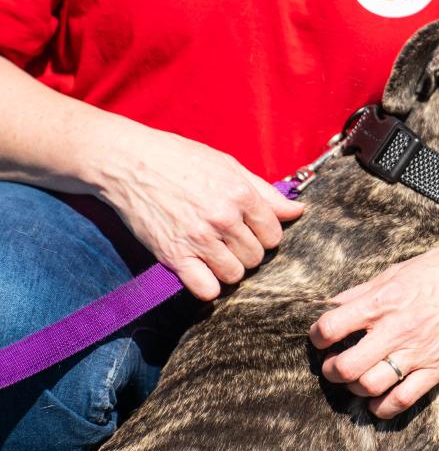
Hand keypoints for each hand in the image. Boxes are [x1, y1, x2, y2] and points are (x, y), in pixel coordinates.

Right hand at [95, 125, 303, 299]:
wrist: (128, 162)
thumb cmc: (181, 160)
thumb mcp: (229, 166)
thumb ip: (266, 193)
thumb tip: (297, 211)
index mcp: (241, 194)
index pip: (274, 234)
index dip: (264, 234)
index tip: (249, 229)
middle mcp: (223, 218)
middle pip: (256, 257)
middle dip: (246, 251)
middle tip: (229, 240)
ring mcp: (198, 239)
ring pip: (235, 274)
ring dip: (228, 268)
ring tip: (214, 253)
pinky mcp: (174, 256)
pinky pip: (206, 290)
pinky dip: (207, 286)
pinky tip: (201, 270)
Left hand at [309, 234, 438, 418]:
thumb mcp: (399, 270)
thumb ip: (364, 291)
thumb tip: (333, 306)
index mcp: (384, 300)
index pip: (331, 327)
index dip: (317, 336)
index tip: (321, 338)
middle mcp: (398, 329)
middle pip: (346, 366)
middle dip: (331, 369)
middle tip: (334, 364)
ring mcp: (419, 352)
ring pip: (370, 386)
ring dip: (354, 387)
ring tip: (355, 378)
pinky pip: (402, 400)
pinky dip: (382, 407)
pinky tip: (376, 401)